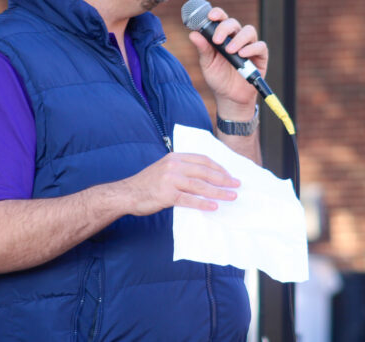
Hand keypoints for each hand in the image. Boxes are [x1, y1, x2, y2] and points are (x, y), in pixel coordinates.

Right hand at [120, 152, 239, 214]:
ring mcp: (170, 180)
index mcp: (175, 157)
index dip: (218, 167)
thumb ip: (182, 169)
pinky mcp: (167, 195)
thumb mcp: (164, 168)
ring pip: (200, 185)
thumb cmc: (147, 183)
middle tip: (237, 185)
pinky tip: (214, 206)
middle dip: (223, 178)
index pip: (203, 160)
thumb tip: (204, 177)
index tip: (229, 174)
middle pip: (205, 171)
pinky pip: (189, 199)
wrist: (127, 193)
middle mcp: (174, 165)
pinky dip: (203, 203)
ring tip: (231, 196)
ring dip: (218, 191)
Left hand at [187, 6, 267, 119]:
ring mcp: (249, 45)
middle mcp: (236, 37)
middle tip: (217, 40)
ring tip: (229, 50)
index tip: (210, 16)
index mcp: (222, 36)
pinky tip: (242, 54)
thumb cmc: (218, 77)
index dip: (216, 14)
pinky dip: (251, 48)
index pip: (220, 19)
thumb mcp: (207, 64)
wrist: (229, 97)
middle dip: (224, 28)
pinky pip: (260, 46)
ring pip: (248, 31)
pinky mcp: (260, 56)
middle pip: (233, 23)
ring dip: (238, 38)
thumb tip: (193, 34)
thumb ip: (203, 49)